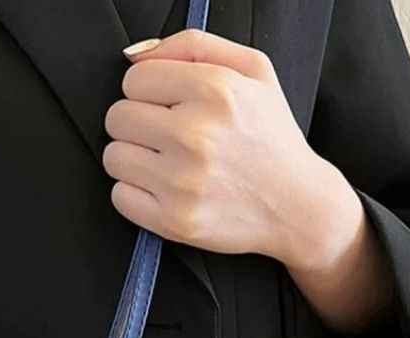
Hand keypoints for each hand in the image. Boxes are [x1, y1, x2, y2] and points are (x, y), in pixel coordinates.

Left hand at [104, 30, 356, 270]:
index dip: (148, 92)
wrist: (296, 205)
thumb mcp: (252, 70)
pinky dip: (136, 194)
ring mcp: (182, 182)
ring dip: (133, 159)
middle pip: (117, 118)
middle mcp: (195, 135)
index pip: (134, 79)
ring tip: (166, 163)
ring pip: (113, 157)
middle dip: (136, 124)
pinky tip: (165, 189)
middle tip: (166, 136)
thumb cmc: (270, 137)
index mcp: (215, 90)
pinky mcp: (173, 220)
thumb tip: (133, 56)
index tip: (168, 106)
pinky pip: (119, 196)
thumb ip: (191, 45)